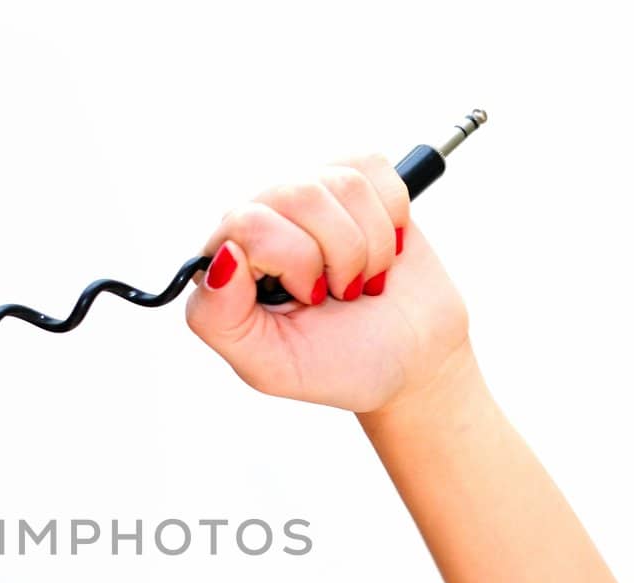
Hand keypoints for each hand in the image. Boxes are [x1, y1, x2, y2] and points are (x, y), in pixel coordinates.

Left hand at [185, 153, 472, 414]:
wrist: (413, 358)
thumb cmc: (340, 364)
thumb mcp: (270, 365)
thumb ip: (220, 320)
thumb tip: (222, 257)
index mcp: (228, 264)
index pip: (248, 224)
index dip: (295, 262)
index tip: (312, 300)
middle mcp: (262, 220)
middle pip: (298, 195)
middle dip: (340, 255)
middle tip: (343, 293)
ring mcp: (306, 196)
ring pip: (342, 183)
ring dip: (370, 244)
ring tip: (364, 278)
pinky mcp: (351, 178)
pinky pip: (371, 166)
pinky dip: (393, 216)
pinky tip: (384, 250)